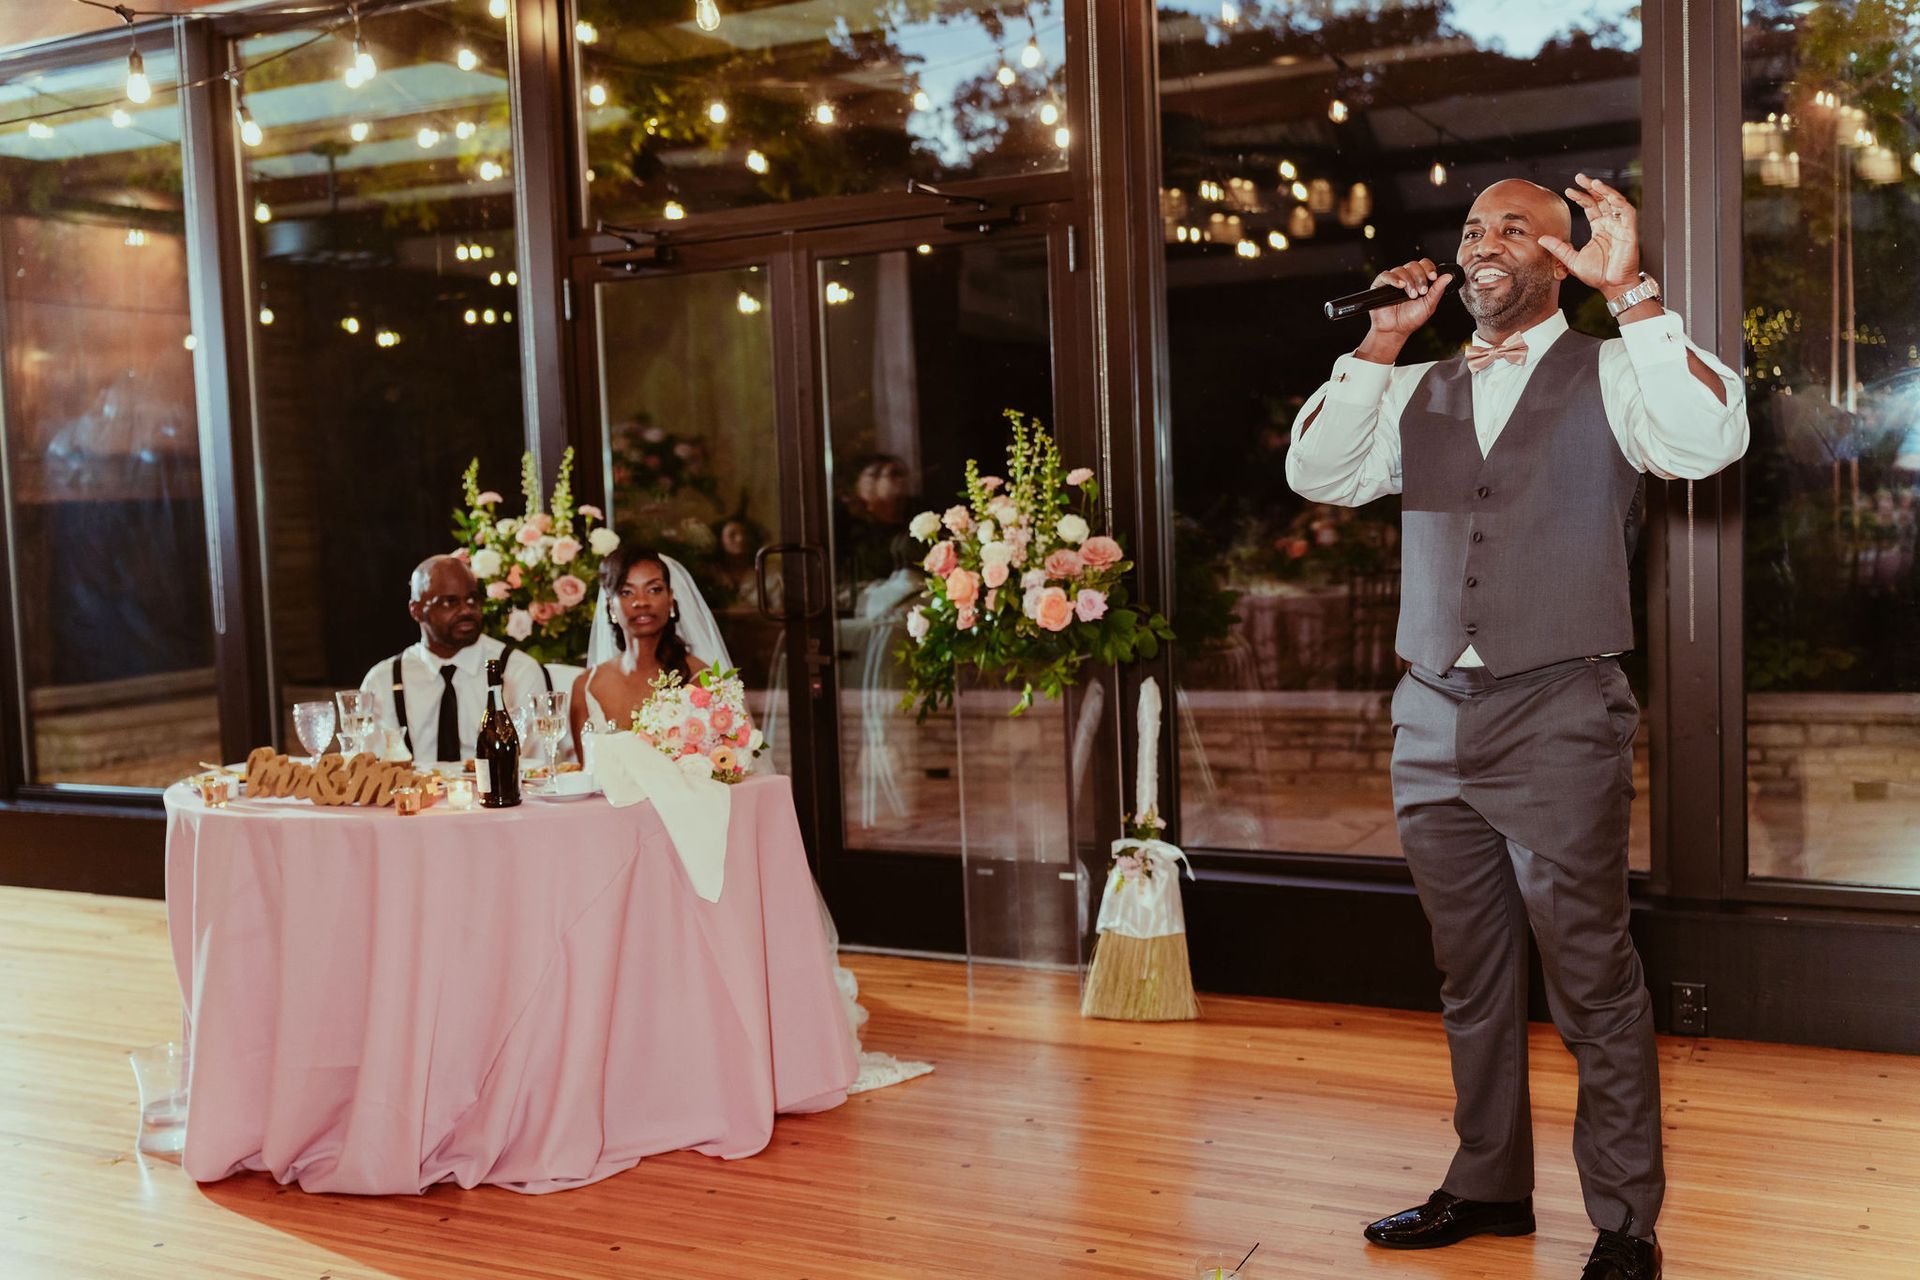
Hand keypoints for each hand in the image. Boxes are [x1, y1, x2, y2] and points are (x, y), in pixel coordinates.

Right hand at [1365, 257, 1451, 338]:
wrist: (1395, 330)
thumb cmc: (1410, 319)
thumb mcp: (1429, 305)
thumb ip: (1437, 290)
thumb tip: (1449, 276)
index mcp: (1418, 280)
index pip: (1424, 265)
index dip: (1429, 268)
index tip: (1433, 277)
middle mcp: (1406, 277)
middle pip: (1414, 265)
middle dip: (1420, 277)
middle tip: (1421, 291)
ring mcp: (1393, 280)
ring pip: (1401, 269)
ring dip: (1409, 281)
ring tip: (1411, 295)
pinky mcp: (1380, 284)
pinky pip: (1386, 275)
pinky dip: (1394, 279)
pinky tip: (1400, 286)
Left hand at [1540, 173, 1640, 293]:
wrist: (1612, 286)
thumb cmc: (1597, 275)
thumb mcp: (1572, 260)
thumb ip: (1558, 248)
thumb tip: (1541, 238)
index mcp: (1599, 228)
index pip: (1591, 207)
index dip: (1581, 197)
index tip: (1568, 191)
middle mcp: (1610, 224)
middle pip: (1602, 199)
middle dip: (1592, 187)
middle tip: (1579, 177)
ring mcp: (1621, 226)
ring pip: (1615, 202)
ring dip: (1605, 191)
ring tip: (1593, 183)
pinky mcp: (1630, 232)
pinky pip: (1627, 212)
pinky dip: (1619, 203)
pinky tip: (1609, 196)